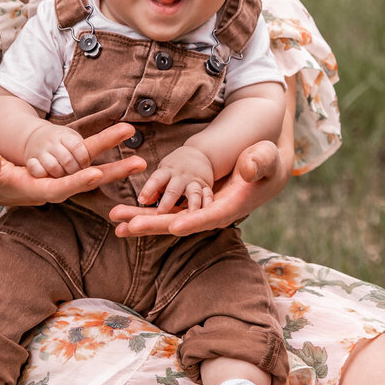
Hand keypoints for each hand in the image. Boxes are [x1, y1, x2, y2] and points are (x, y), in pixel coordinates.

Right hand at [0, 123, 144, 209]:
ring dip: (112, 166)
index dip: (76, 181)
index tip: (97, 174)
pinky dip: (99, 162)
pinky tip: (120, 158)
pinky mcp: (53, 175)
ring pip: (86, 173)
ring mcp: (50, 182)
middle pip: (83, 181)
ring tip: (140, 159)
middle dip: (111, 173)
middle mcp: (45, 188)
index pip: (57, 188)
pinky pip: (81, 168)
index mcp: (28, 189)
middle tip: (140, 164)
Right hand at [23, 124, 90, 177]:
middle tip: (76, 171)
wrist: (35, 138)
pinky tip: (48, 175)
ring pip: (54, 168)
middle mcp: (52, 142)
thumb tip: (102, 168)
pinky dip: (44, 175)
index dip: (84, 160)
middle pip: (68, 162)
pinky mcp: (30, 160)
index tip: (86, 165)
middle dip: (75, 170)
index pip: (79, 149)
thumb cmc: (64, 142)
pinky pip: (38, 172)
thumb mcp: (75, 140)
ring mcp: (40, 151)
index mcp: (66, 136)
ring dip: (61, 175)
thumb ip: (91, 148)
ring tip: (63, 174)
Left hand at [109, 139, 281, 236]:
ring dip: (142, 221)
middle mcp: (211, 213)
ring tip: (116, 222)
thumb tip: (248, 168)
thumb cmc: (267, 161)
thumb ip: (260, 162)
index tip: (172, 224)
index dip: (191, 221)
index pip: (210, 217)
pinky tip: (124, 215)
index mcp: (231, 206)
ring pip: (167, 218)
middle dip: (154, 225)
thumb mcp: (268, 158)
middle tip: (127, 227)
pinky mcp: (190, 204)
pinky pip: (164, 210)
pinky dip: (145, 212)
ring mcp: (198, 210)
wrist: (262, 168)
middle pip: (180, 222)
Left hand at [138, 146, 213, 213]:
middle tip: (159, 214)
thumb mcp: (162, 173)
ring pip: (194, 193)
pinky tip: (208, 212)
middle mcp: (181, 177)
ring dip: (191, 205)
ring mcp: (195, 182)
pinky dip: (208, 203)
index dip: (149, 189)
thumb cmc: (174, 169)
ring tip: (189, 217)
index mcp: (167, 171)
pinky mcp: (206, 187)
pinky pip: (208, 195)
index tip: (142, 200)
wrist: (199, 154)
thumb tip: (145, 202)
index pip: (156, 179)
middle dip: (167, 201)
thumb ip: (154, 188)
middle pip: (174, 189)